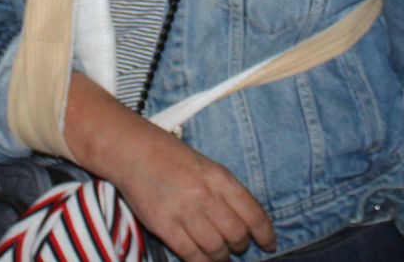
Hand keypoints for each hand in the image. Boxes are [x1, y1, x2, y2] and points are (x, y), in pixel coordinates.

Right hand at [102, 123, 273, 261]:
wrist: (134, 152)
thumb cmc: (173, 158)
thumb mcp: (208, 167)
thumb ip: (227, 192)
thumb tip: (246, 222)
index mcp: (220, 177)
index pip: (253, 213)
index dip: (265, 234)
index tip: (269, 244)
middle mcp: (205, 195)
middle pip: (236, 234)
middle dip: (241, 246)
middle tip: (237, 248)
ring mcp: (184, 211)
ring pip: (215, 248)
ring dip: (221, 257)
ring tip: (219, 256)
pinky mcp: (164, 226)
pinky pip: (190, 254)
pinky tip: (203, 260)